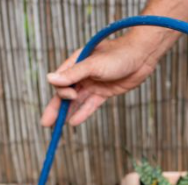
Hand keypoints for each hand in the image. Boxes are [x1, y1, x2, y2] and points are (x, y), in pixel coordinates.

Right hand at [40, 33, 160, 126]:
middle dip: (55, 108)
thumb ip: (72, 74)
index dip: (61, 91)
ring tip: (57, 127)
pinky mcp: (104, 92)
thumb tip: (49, 79)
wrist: (142, 56)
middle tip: (45, 124)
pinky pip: (91, 104)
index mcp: (76, 62)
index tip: (71, 95)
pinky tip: (74, 122)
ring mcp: (93, 83)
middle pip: (65, 93)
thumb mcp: (93, 65)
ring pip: (77, 101)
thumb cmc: (118, 55)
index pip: (61, 81)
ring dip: (67, 112)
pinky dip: (83, 113)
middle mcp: (82, 73)